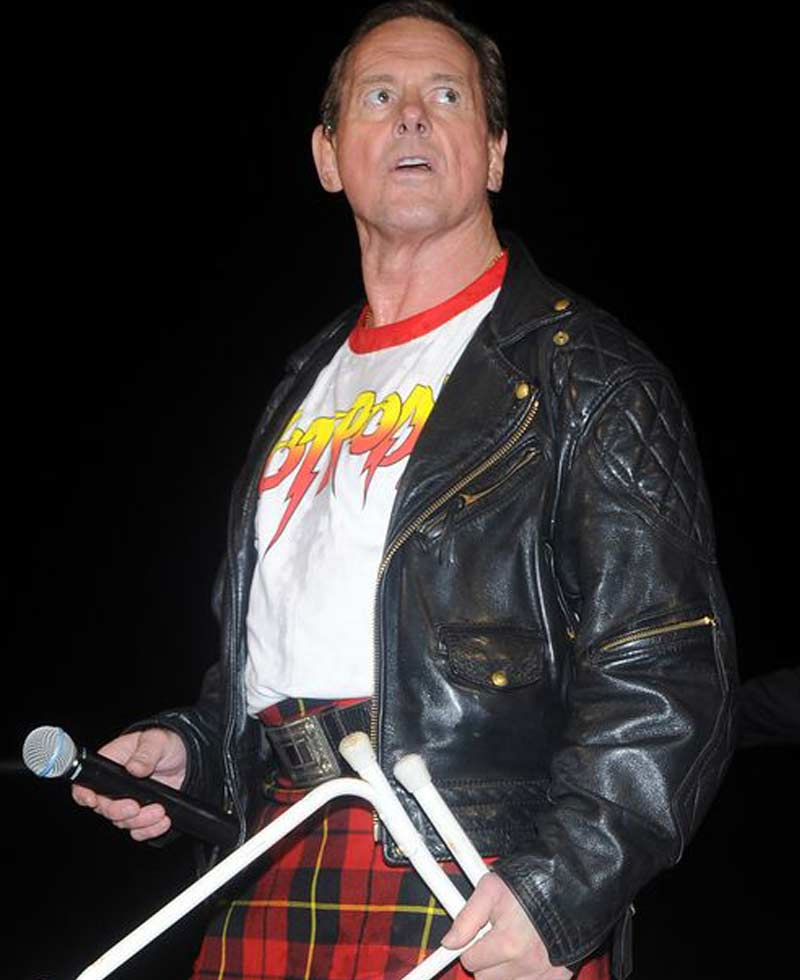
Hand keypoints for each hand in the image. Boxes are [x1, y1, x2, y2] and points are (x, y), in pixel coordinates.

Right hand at [71, 728, 186, 840]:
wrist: (186, 759)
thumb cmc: (166, 743)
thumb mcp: (157, 741)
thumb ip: (145, 754)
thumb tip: (133, 768)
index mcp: (110, 764)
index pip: (85, 783)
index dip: (84, 795)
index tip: (94, 801)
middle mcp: (114, 787)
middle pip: (103, 808)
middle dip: (119, 812)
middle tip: (136, 807)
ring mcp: (128, 802)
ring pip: (121, 822)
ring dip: (140, 822)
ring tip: (160, 811)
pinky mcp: (142, 814)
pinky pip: (139, 831)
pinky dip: (150, 830)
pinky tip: (164, 821)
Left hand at [441, 873, 572, 979]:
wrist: (568, 888)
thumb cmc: (529, 886)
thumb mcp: (491, 889)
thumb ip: (467, 917)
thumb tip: (449, 942)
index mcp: (508, 943)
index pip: (470, 961)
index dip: (472, 945)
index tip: (479, 936)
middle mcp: (526, 964)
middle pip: (486, 978)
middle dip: (488, 959)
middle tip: (498, 937)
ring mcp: (542, 975)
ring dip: (505, 970)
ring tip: (513, 944)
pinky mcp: (557, 979)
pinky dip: (524, 977)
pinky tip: (526, 960)